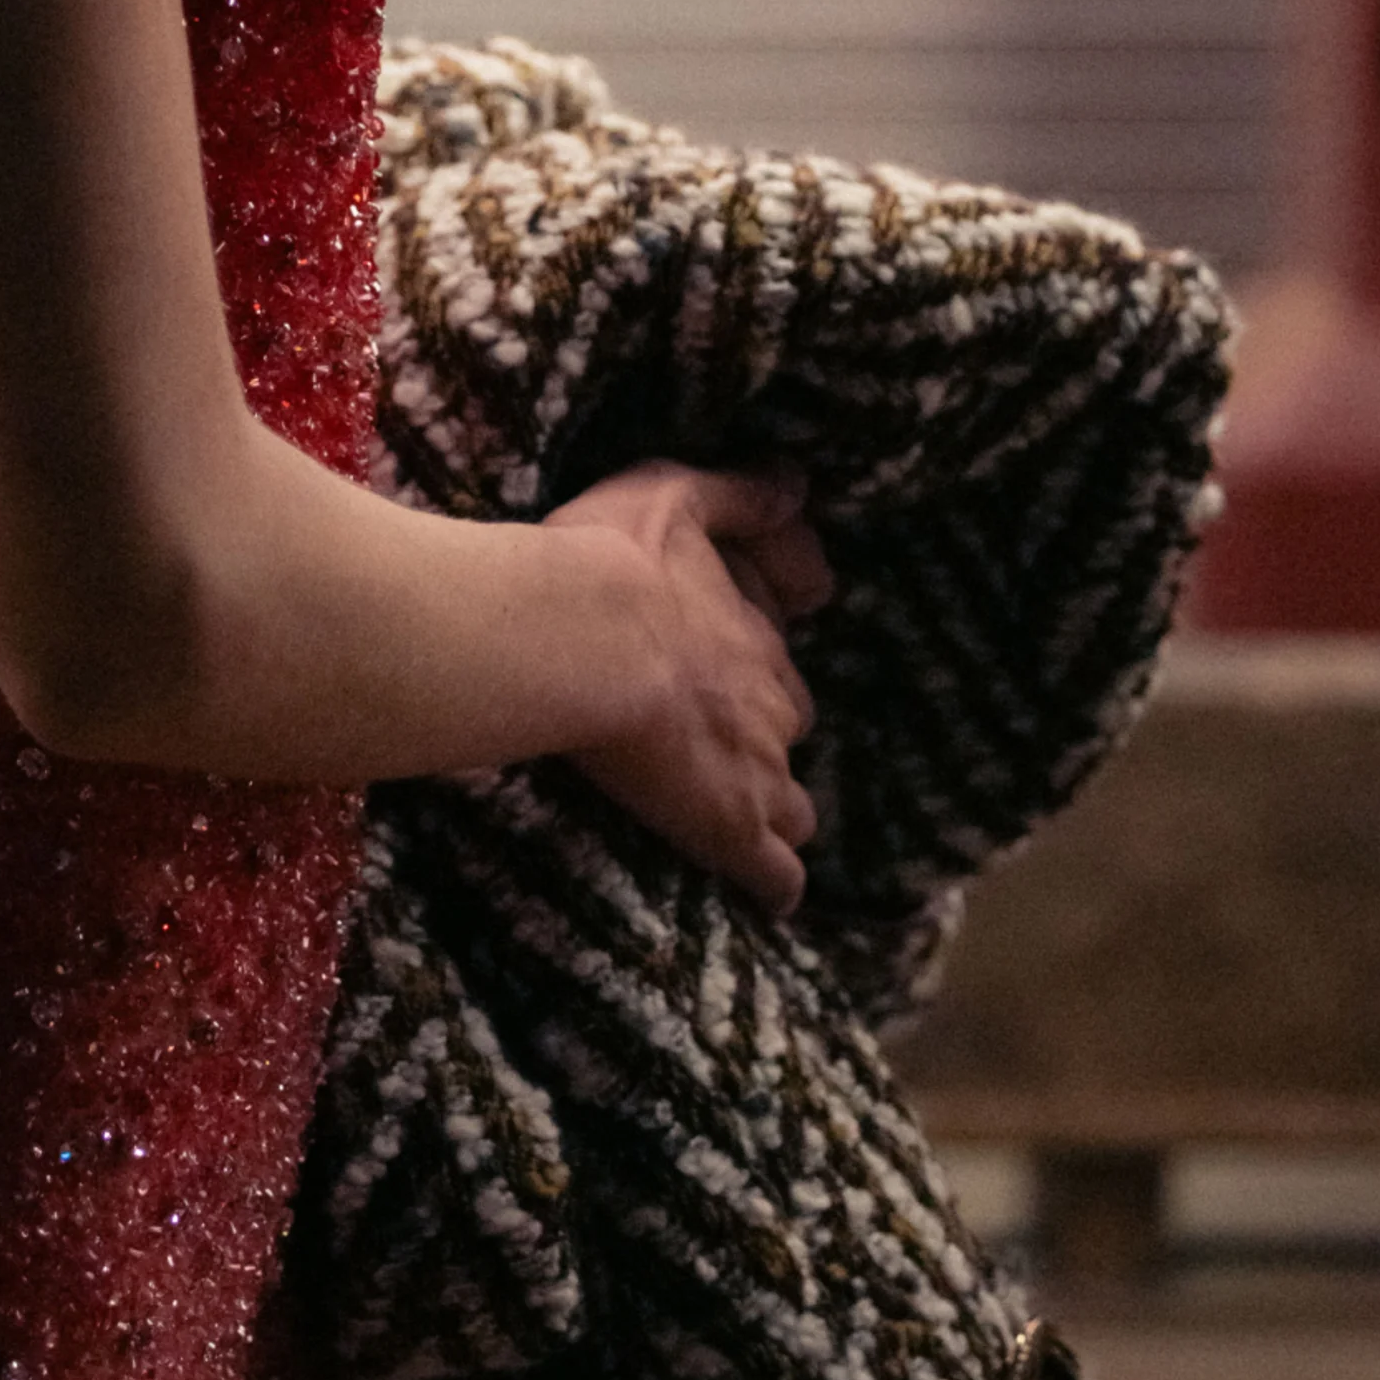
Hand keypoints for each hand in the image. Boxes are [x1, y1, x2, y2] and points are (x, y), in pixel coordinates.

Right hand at [536, 460, 830, 914]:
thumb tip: (798, 481)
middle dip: (762, 742)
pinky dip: (775, 885)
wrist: (581, 636)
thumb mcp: (674, 494)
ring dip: (774, 814)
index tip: (721, 679)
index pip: (776, 664)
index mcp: (753, 636)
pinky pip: (775, 876)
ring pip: (794, 809)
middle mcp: (771, 707)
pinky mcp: (731, 829)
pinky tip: (768, 899)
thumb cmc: (613, 561)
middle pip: (789, 732)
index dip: (750, 675)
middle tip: (711, 746)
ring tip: (737, 823)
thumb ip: (738, 492)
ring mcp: (758, 773)